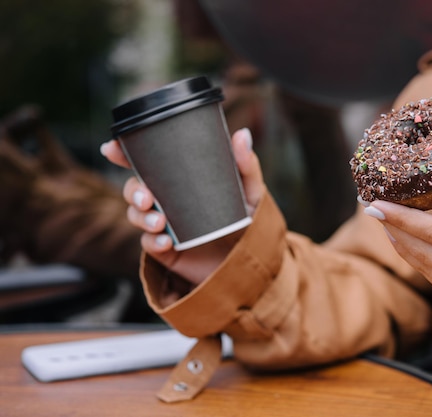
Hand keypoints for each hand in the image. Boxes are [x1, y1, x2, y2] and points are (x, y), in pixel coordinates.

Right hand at [100, 128, 264, 284]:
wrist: (252, 260)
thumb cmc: (248, 221)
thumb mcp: (250, 191)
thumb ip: (247, 165)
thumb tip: (242, 134)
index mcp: (181, 181)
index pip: (147, 164)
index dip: (125, 154)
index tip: (111, 148)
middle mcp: (168, 201)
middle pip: (134, 189)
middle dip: (132, 190)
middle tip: (145, 198)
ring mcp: (165, 226)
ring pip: (136, 215)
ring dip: (140, 216)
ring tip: (159, 221)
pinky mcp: (167, 250)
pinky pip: (148, 244)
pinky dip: (152, 241)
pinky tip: (164, 240)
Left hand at [364, 143, 431, 368]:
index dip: (404, 219)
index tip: (376, 204)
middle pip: (423, 251)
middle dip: (392, 227)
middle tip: (369, 203)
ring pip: (422, 266)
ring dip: (399, 241)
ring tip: (381, 217)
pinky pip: (431, 276)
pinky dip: (414, 255)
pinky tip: (401, 237)